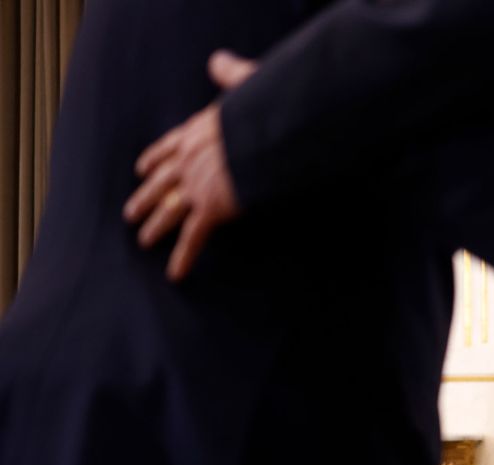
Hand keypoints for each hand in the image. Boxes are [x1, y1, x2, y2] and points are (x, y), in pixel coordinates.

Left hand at [123, 50, 258, 280]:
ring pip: (168, 210)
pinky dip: (183, 257)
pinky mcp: (210, 208)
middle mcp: (190, 159)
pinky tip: (174, 274)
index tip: (142, 167)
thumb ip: (230, 73)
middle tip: (130, 212)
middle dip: (144, 196)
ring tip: (143, 241)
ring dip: (154, 226)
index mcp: (198, 131)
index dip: (154, 158)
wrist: (263, 132)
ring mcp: (196, 186)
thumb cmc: (262, 109)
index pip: (169, 146)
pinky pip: (193, 238)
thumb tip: (219, 61)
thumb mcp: (246, 83)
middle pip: (160, 181)